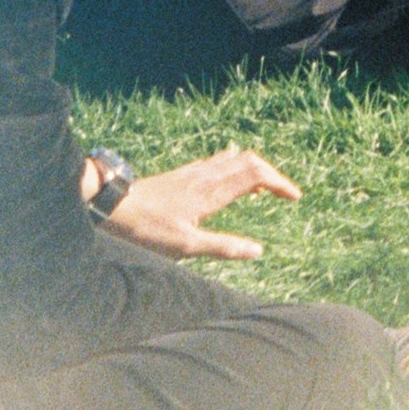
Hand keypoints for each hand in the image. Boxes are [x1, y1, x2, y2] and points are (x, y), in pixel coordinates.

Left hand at [97, 147, 301, 260]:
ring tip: (263, 189)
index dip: (281, 183)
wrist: (113, 206)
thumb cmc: (148, 229)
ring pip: (234, 159)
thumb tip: (258, 250)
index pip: (257, 175)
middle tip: (284, 194)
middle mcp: (207, 176)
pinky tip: (230, 179)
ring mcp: (194, 171)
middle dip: (273, 174)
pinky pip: (218, 161)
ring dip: (254, 169)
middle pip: (250, 161)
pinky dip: (235, 167)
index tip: (295, 197)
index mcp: (213, 192)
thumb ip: (224, 246)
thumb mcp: (187, 246)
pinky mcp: (183, 173)